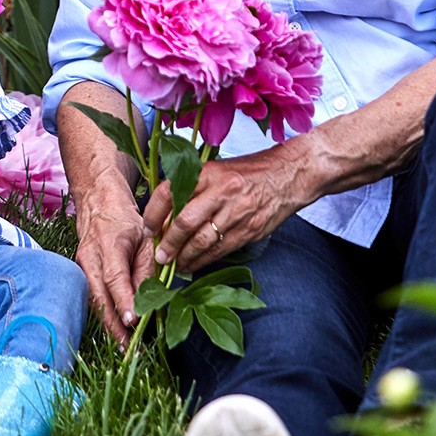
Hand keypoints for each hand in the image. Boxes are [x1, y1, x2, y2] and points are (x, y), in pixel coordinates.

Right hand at [74, 174, 156, 350]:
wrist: (97, 200)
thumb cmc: (124, 218)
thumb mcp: (144, 237)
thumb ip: (146, 267)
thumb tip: (149, 299)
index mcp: (108, 245)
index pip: (115, 278)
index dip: (123, 300)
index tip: (131, 322)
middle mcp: (90, 258)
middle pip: (99, 297)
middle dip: (113, 326)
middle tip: (128, 348)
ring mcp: (81, 266)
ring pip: (94, 301)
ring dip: (108, 325)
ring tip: (124, 346)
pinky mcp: (80, 272)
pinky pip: (92, 297)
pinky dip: (103, 314)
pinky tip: (115, 330)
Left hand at [143, 150, 304, 275]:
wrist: (288, 175)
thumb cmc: (248, 172)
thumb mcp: (218, 169)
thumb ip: (194, 187)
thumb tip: (165, 214)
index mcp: (208, 172)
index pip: (170, 192)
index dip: (154, 214)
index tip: (147, 228)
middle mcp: (220, 191)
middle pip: (184, 222)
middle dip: (167, 243)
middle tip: (158, 256)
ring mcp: (236, 212)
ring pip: (201, 241)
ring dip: (184, 257)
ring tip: (174, 265)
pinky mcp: (248, 230)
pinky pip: (220, 250)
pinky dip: (203, 261)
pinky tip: (193, 266)